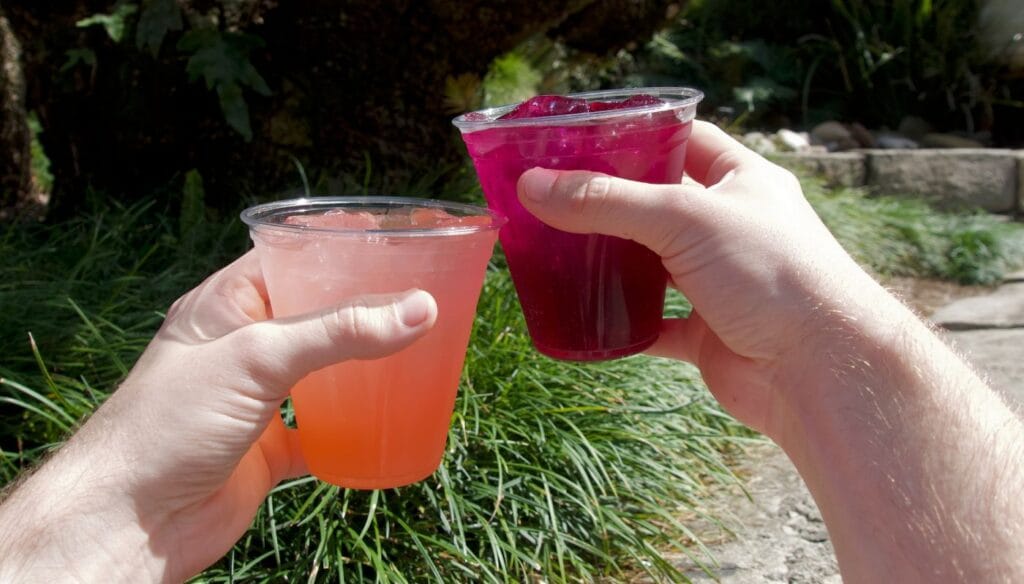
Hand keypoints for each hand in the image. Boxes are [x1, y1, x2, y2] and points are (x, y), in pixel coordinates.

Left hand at [0, 251, 436, 581]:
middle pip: (318, 317)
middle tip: (425, 299)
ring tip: (422, 352)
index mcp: (227, 304)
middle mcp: (244, 347)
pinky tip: (392, 422)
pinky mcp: (269, 449)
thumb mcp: (258, 357)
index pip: (291, 258)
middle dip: (367, 310)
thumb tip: (421, 309)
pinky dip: (355, 429)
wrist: (130, 521)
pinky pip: (324, 431)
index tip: (397, 243)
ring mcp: (258, 399)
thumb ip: (338, 331)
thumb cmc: (172, 422)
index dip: (340, 247)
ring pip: (325, 374)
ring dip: (365, 369)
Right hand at [517, 120, 897, 440]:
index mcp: (744, 182)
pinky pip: (658, 324)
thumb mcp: (684, 220)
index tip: (588, 138)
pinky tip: (591, 317)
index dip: (641, 134)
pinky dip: (626, 322)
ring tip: (563, 251)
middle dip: (616, 203)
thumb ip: (607, 202)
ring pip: (657, 265)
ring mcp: (722, 282)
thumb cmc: (772, 275)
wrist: (820, 371)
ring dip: (617, 263)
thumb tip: (533, 187)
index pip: (688, 140)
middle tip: (560, 197)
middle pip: (663, 205)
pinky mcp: (710, 334)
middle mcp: (735, 228)